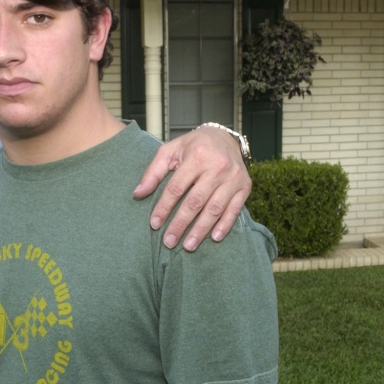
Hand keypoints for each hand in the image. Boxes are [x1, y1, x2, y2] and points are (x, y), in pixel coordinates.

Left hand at [134, 126, 251, 250]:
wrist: (226, 137)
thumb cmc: (194, 146)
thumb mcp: (171, 150)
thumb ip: (153, 172)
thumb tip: (138, 194)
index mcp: (197, 156)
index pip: (177, 188)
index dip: (164, 207)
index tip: (154, 224)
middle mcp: (217, 167)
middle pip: (195, 202)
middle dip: (180, 224)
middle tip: (169, 241)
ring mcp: (233, 178)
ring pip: (214, 209)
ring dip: (200, 230)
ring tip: (188, 246)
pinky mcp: (245, 186)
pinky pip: (234, 209)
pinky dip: (225, 225)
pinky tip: (213, 238)